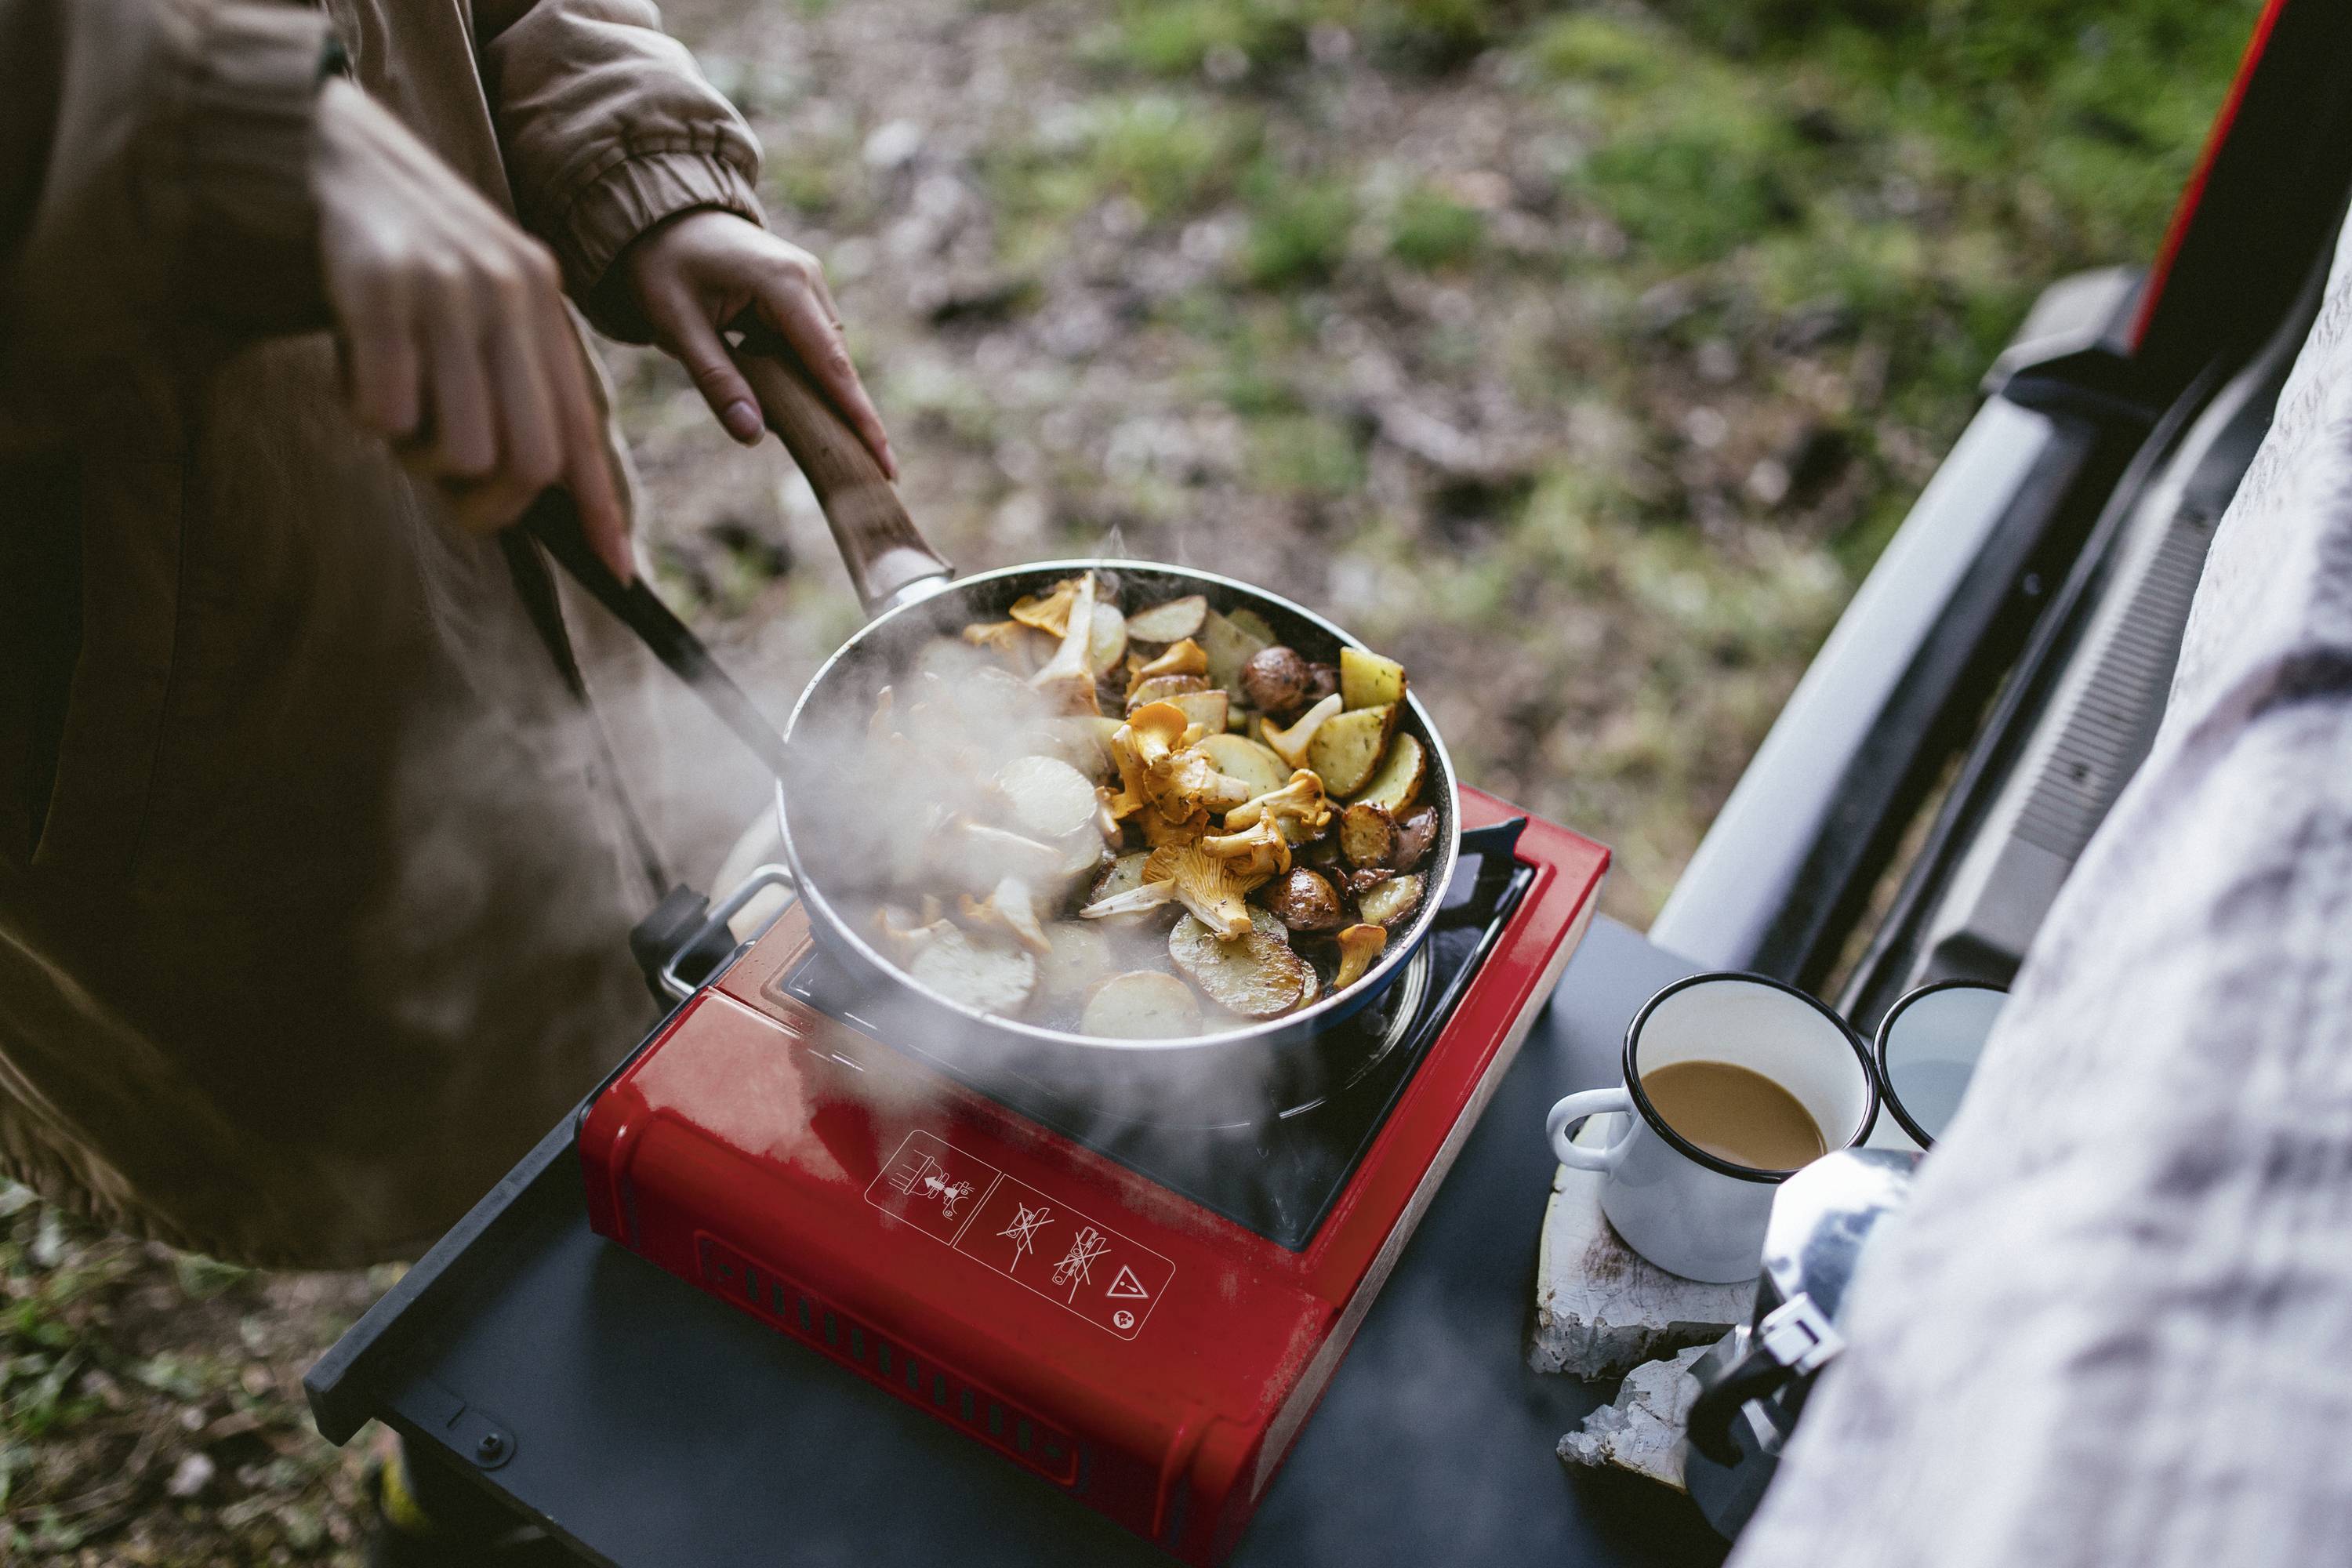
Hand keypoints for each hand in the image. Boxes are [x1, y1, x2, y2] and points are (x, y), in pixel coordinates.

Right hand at [311, 79, 630, 579]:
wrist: (315, 149)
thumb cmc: (398, 252)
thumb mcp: (477, 297)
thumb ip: (514, 372)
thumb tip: (544, 484)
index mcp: (540, 301)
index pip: (581, 429)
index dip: (601, 506)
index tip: (619, 571)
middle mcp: (508, 292)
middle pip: (529, 462)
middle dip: (484, 501)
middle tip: (437, 479)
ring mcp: (446, 288)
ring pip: (459, 449)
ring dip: (414, 456)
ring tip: (390, 407)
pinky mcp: (379, 288)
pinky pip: (386, 412)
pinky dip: (364, 415)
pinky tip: (351, 372)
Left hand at [619, 209, 896, 478]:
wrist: (661, 213)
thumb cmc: (664, 264)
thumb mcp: (677, 324)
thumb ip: (716, 381)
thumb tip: (752, 436)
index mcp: (783, 285)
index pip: (831, 366)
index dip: (859, 419)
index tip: (885, 463)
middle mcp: (809, 280)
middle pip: (837, 365)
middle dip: (847, 417)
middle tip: (865, 471)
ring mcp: (809, 282)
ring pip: (826, 357)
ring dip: (816, 395)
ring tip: (810, 435)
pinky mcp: (801, 290)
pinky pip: (812, 344)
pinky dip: (803, 375)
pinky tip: (781, 395)